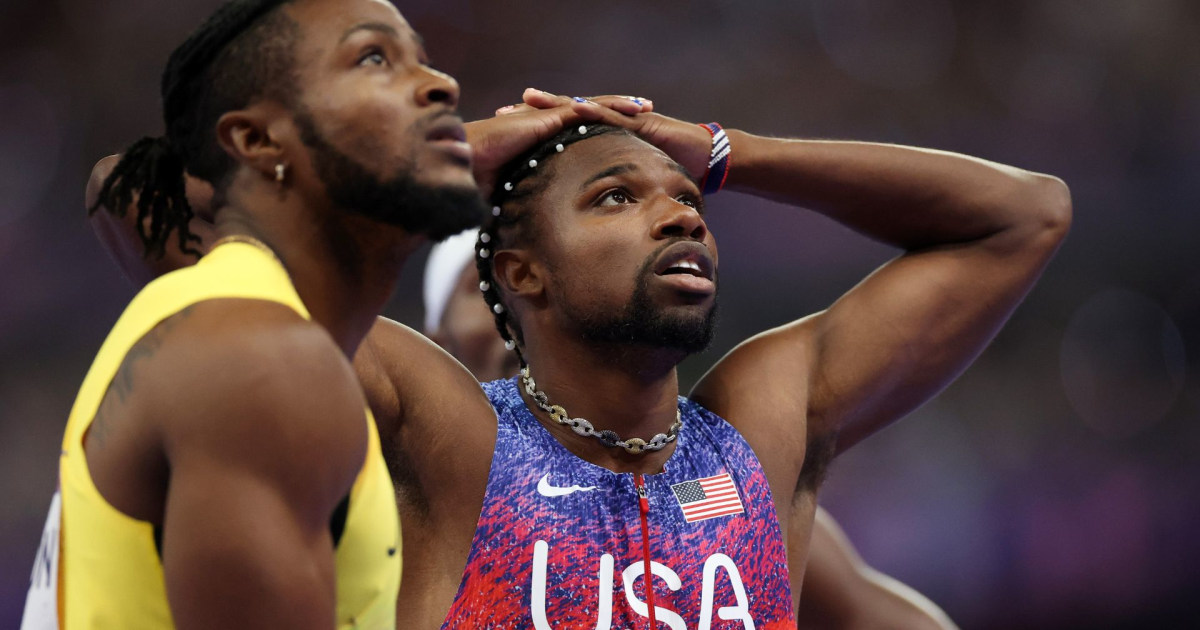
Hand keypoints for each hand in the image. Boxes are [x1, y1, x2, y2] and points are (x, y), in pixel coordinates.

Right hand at [464, 89, 653, 197]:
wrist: (463, 161)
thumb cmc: (477, 178)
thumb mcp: (509, 193)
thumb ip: (519, 207)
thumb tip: (517, 237)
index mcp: (540, 137)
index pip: (575, 130)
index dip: (598, 129)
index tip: (620, 132)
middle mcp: (546, 123)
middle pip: (589, 114)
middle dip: (615, 112)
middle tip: (643, 112)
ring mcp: (548, 117)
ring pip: (592, 107)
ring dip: (620, 106)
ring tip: (645, 106)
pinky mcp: (548, 118)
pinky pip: (585, 111)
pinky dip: (609, 108)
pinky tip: (630, 110)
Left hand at [511, 90, 714, 180]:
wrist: (705, 158)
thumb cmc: (667, 174)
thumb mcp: (629, 187)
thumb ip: (606, 197)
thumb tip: (580, 221)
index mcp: (601, 139)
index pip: (561, 132)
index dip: (533, 131)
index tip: (503, 134)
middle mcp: (609, 123)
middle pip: (564, 114)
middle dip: (534, 112)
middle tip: (503, 111)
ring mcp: (625, 119)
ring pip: (584, 107)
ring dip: (557, 103)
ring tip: (529, 99)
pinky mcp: (642, 121)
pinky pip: (615, 115)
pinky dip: (595, 110)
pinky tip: (575, 107)